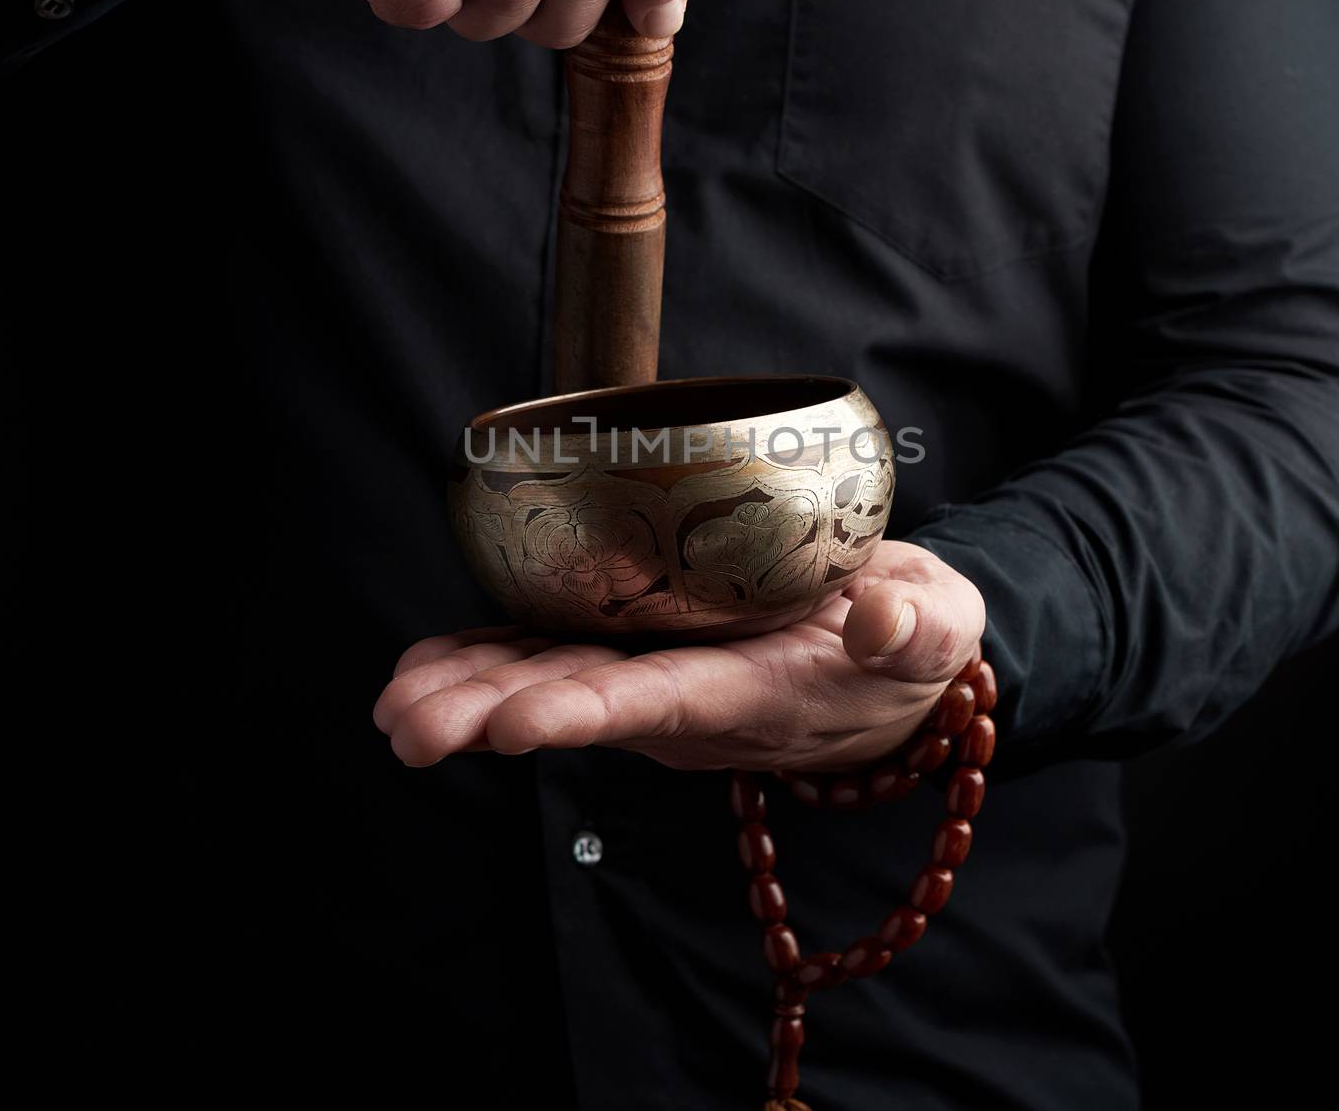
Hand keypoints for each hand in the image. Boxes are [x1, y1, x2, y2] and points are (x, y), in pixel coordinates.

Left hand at [374, 541, 985, 771]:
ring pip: (554, 681)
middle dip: (490, 714)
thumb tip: (882, 614)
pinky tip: (430, 662)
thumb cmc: (913, 640)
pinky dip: (489, 657)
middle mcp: (690, 698)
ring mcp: (659, 675)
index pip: (665, 703)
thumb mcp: (942, 625)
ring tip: (395, 704)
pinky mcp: (643, 649)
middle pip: (582, 703)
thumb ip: (921, 625)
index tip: (515, 723)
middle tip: (408, 724)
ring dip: (470, 692)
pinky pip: (556, 656)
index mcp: (756, 692)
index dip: (589, 710)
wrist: (891, 661)